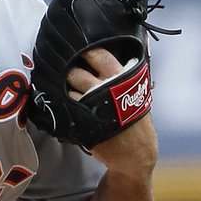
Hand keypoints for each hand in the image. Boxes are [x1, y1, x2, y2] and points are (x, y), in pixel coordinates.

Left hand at [67, 47, 157, 179]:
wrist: (135, 152)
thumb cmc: (135, 118)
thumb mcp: (138, 90)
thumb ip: (127, 71)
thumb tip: (129, 47)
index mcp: (121, 77)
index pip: (97, 54)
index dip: (84, 50)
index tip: (77, 47)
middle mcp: (105, 88)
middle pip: (75, 71)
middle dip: (68, 68)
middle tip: (66, 69)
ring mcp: (91, 105)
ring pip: (68, 87)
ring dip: (64, 86)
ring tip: (65, 86)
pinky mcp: (80, 121)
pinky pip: (64, 106)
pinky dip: (62, 102)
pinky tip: (63, 102)